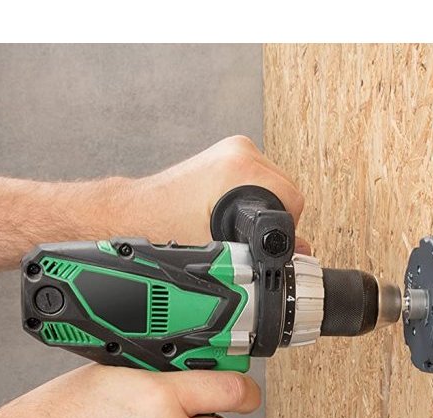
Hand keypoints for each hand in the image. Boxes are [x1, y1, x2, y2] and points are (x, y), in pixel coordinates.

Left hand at [118, 135, 310, 252]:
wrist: (133, 215)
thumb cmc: (163, 227)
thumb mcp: (222, 249)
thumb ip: (265, 249)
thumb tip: (298, 251)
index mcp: (239, 167)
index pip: (292, 200)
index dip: (285, 229)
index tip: (270, 243)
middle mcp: (238, 151)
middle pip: (283, 191)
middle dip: (271, 219)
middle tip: (246, 237)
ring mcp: (232, 150)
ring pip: (271, 186)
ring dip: (260, 209)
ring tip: (233, 225)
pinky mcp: (225, 156)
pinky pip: (256, 180)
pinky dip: (249, 199)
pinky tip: (229, 213)